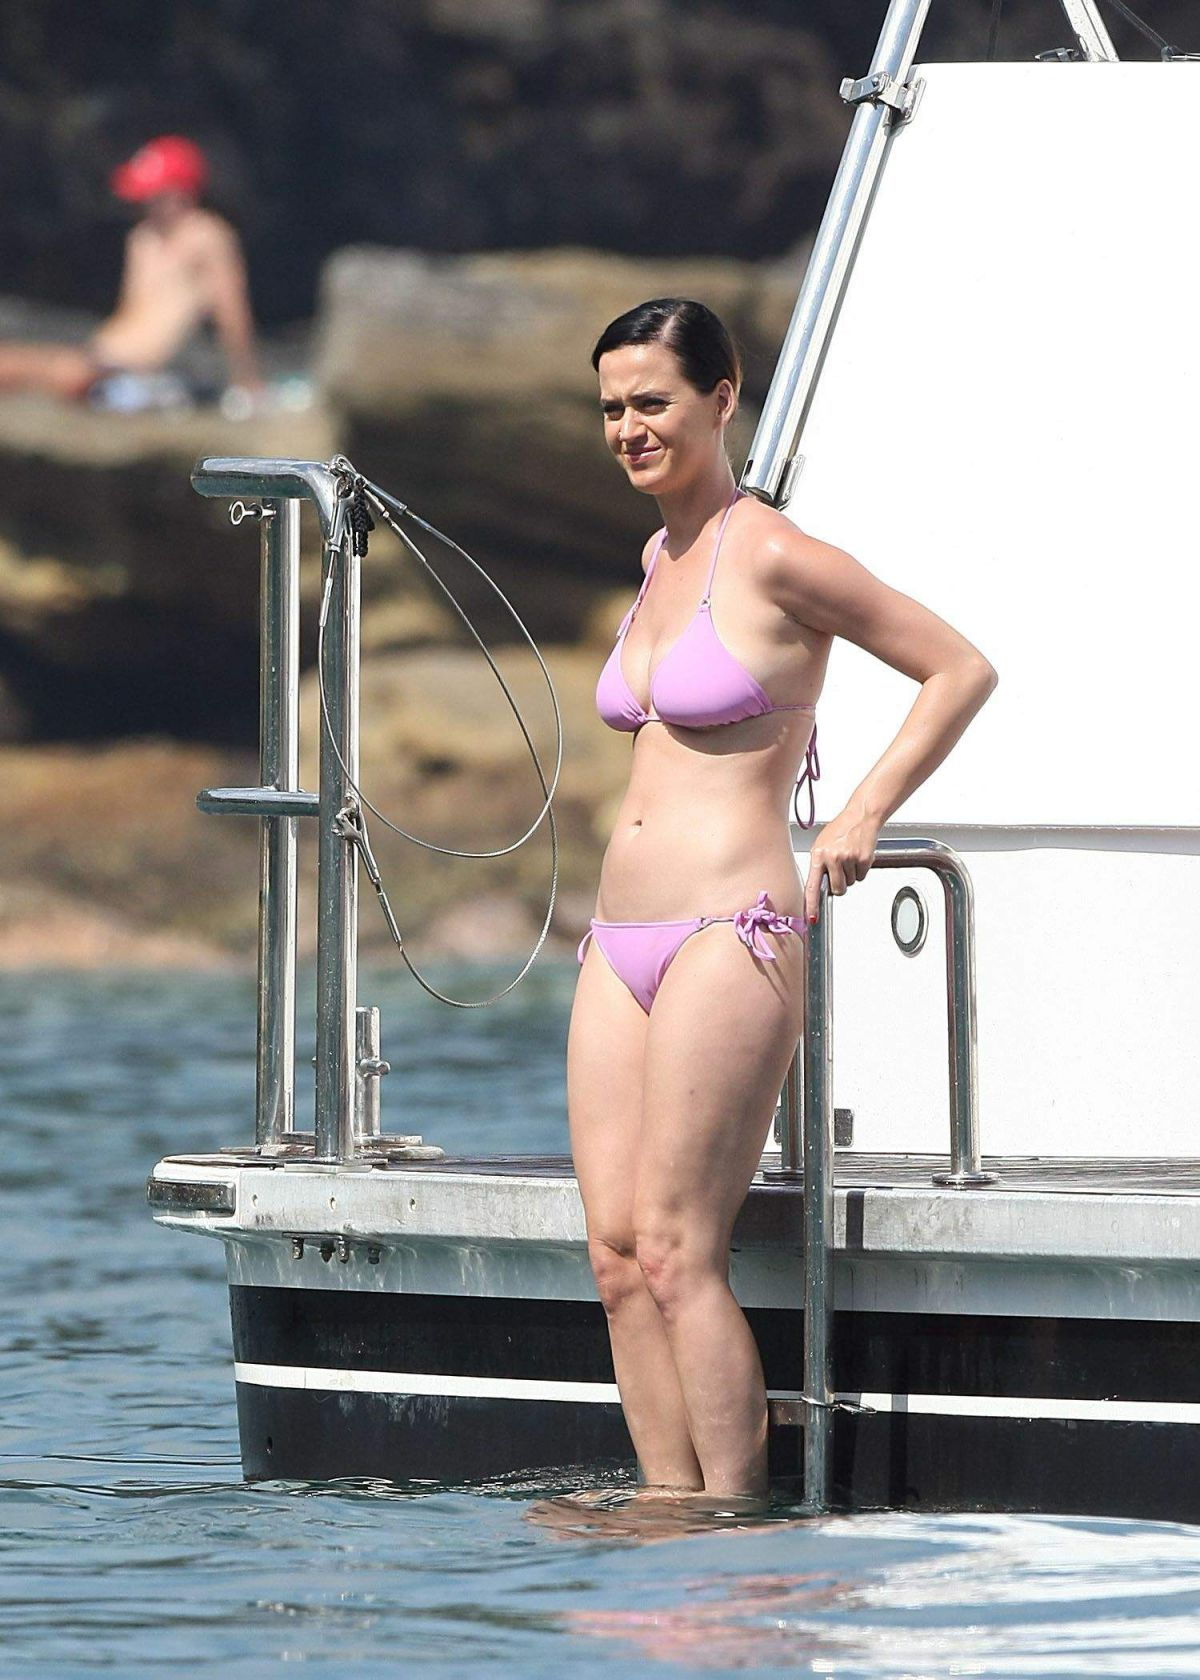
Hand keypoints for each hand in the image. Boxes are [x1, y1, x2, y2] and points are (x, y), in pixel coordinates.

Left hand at [803, 807, 881, 924]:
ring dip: (850, 875)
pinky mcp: (863, 860)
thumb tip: (816, 886)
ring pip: (850, 883)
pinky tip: (857, 857)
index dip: (812, 904)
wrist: (860, 817)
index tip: (812, 917)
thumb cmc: (840, 830)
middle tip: (840, 869)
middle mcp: (832, 858)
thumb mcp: (821, 845)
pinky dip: (860, 870)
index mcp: (818, 855)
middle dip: (839, 884)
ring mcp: (848, 859)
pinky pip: (861, 877)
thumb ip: (818, 865)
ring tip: (849, 857)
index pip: (812, 886)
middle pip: (837, 889)